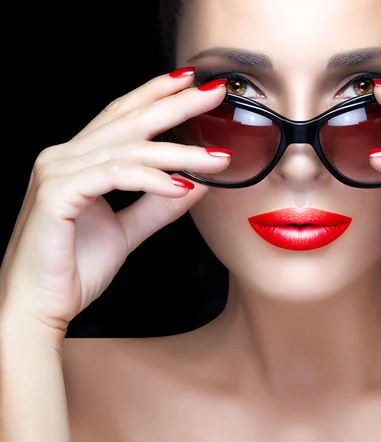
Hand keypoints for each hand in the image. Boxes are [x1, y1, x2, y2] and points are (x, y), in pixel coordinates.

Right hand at [0, 69, 227, 335]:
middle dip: (176, 104)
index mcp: (78, 160)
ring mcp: (57, 172)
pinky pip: (114, 176)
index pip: (122, 116)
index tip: (192, 82)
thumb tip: (197, 181)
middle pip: (130, 121)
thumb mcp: (127, 230)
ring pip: (129, 149)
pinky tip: (181, 185)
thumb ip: (158, 204)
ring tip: (218, 158)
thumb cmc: (74, 268)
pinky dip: (151, 179)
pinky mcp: (57, 195)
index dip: (156, 94)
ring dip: (180, 152)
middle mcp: (64, 157)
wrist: (39, 307)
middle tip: (215, 92)